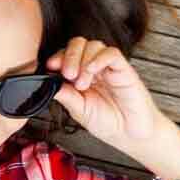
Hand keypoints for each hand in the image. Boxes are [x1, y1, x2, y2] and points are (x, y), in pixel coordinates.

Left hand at [45, 37, 159, 144]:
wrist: (131, 135)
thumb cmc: (109, 123)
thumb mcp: (80, 111)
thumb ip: (66, 96)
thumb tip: (48, 83)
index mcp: (81, 76)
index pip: (67, 55)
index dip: (57, 57)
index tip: (50, 67)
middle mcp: (95, 69)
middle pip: (79, 44)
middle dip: (69, 56)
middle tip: (68, 74)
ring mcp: (109, 68)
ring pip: (94, 46)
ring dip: (83, 60)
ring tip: (82, 83)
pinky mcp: (124, 70)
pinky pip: (112, 54)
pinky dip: (99, 59)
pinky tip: (92, 71)